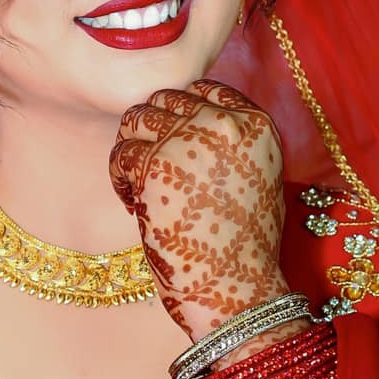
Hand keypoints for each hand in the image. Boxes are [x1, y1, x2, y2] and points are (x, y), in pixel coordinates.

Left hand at [108, 80, 288, 342]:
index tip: (177, 144)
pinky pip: (120, 154)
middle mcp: (225, 124)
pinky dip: (119, 178)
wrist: (238, 289)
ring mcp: (188, 140)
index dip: (184, 114)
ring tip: (141, 185)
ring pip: (137, 118)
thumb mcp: (259, 177)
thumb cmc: (247, 246)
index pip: (205, 89)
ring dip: (133, 150)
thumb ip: (232, 143)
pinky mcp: (154, 164)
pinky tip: (133, 204)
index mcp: (256, 124)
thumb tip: (193, 119)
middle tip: (154, 170)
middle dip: (154, 131)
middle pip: (167, 99)